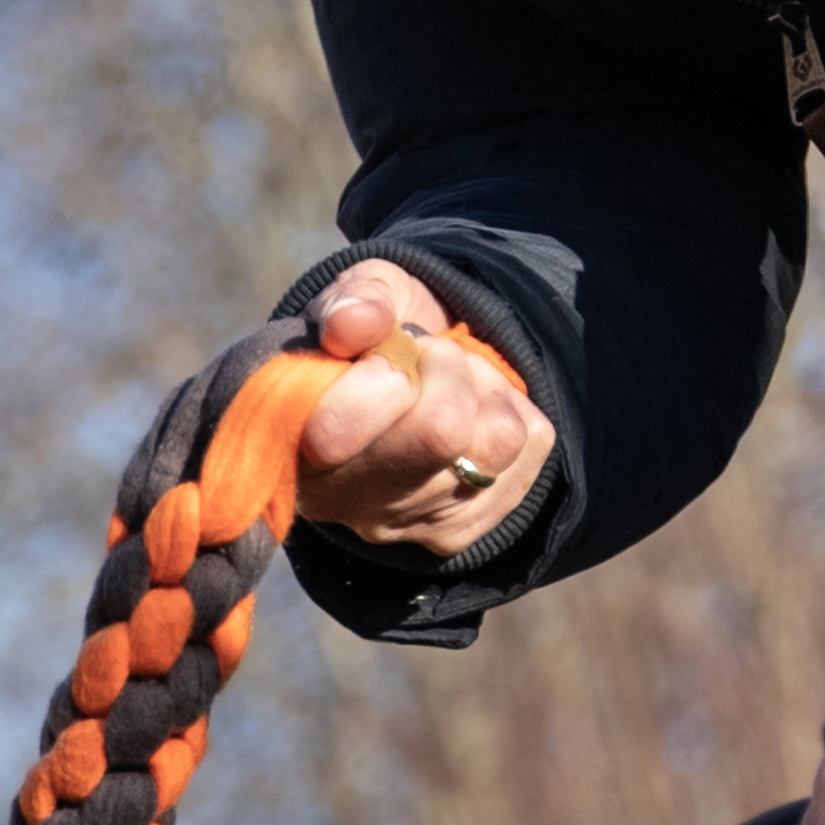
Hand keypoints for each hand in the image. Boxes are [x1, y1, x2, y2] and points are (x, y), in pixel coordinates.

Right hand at [297, 260, 558, 559]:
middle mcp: (344, 501)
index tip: (385, 352)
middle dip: (449, 371)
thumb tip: (354, 324)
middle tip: (431, 356)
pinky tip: (475, 412)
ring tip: (456, 381)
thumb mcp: (358, 294)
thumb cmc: (371, 335)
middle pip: (440, 434)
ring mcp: (406, 524)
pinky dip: (513, 410)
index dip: (382, 374)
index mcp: (295, 442)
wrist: (408, 378)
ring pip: (496, 440)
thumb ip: (356, 301)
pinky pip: (528, 447)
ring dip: (487, 389)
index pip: (339, 431)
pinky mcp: (459, 530)